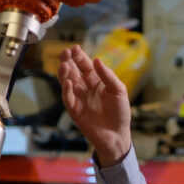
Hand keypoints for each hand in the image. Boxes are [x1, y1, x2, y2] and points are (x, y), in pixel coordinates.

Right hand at [58, 44, 131, 165]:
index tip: (75, 48)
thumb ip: (108, 76)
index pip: (85, 65)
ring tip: (64, 64)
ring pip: (67, 83)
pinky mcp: (75, 111)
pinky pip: (68, 99)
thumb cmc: (120, 112)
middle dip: (68, 61)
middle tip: (65, 52)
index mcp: (96, 81)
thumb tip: (97, 60)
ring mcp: (79, 99)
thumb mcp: (119, 90)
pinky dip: (67, 90)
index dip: (79, 57)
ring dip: (64, 74)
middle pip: (73, 71)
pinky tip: (68, 82)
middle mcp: (85, 88)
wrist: (117, 135)